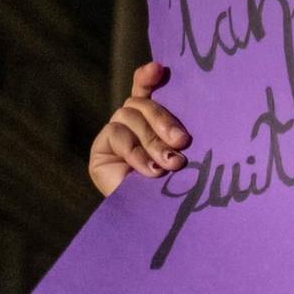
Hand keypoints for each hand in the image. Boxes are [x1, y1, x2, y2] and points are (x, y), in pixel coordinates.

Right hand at [89, 61, 190, 197]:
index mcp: (158, 120)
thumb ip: (183, 137)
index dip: (149, 77)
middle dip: (164, 120)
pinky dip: (136, 153)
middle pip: (143, 104)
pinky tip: (152, 171)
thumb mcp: (190, 159)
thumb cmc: (184, 191)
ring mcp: (117, 134)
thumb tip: (192, 124)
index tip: (159, 69)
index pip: (149, 89)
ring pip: (129, 118)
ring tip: (172, 163)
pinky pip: (117, 137)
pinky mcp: (101, 149)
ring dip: (153, 141)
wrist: (160, 224)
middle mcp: (135, 122)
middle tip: (183, 141)